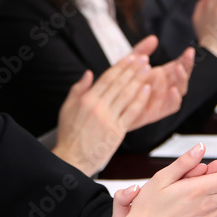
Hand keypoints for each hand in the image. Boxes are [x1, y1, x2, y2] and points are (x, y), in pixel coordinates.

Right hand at [51, 54, 152, 175]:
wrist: (72, 159)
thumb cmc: (69, 136)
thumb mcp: (67, 109)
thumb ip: (78, 89)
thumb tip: (88, 73)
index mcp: (87, 100)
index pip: (107, 78)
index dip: (121, 66)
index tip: (131, 57)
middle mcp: (98, 107)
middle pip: (119, 83)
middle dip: (133, 69)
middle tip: (144, 59)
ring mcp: (109, 119)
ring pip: (127, 95)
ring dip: (139, 80)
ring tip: (149, 70)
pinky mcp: (117, 131)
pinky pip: (131, 112)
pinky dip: (140, 100)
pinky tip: (147, 90)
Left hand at [126, 36, 194, 129]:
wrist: (112, 107)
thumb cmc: (121, 85)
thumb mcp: (130, 64)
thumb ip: (141, 51)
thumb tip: (154, 38)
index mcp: (162, 75)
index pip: (179, 65)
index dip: (185, 58)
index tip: (189, 50)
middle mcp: (166, 86)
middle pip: (182, 75)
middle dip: (187, 65)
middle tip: (188, 55)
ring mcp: (164, 99)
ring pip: (180, 89)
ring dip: (182, 78)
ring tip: (179, 68)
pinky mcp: (159, 112)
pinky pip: (173, 106)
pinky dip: (175, 98)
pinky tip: (173, 90)